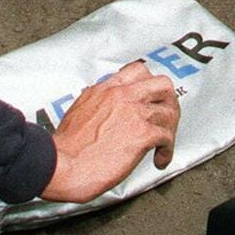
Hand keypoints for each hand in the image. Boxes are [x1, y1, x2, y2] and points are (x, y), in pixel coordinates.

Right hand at [40, 60, 179, 201]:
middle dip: (169, 102)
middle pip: (161, 84)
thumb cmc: (67, 146)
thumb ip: (98, 104)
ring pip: (169, 111)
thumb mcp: (79, 110)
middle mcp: (121, 96)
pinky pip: (167, 137)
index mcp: (104, 89)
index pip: (137, 71)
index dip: (150, 85)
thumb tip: (107, 109)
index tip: (152, 98)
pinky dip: (167, 151)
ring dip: (170, 130)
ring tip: (164, 144)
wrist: (64, 163)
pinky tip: (159, 159)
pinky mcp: (142, 134)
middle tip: (166, 117)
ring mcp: (134, 113)